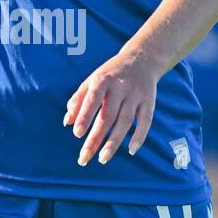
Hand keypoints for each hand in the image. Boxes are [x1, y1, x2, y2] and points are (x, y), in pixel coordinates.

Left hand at [64, 49, 158, 166]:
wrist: (142, 59)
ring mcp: (136, 94)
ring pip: (125, 121)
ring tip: (102, 158)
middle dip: (96, 138)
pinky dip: (140, 136)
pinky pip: (145, 121)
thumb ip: (78, 100)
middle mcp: (120, 87)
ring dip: (114, 142)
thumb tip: (67, 122)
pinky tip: (131, 151)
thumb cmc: (110, 74)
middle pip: (108, 116)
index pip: (93, 100)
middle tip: (84, 158)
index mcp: (103, 80)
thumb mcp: (92, 80)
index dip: (85, 117)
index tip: (76, 134)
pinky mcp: (149, 101)